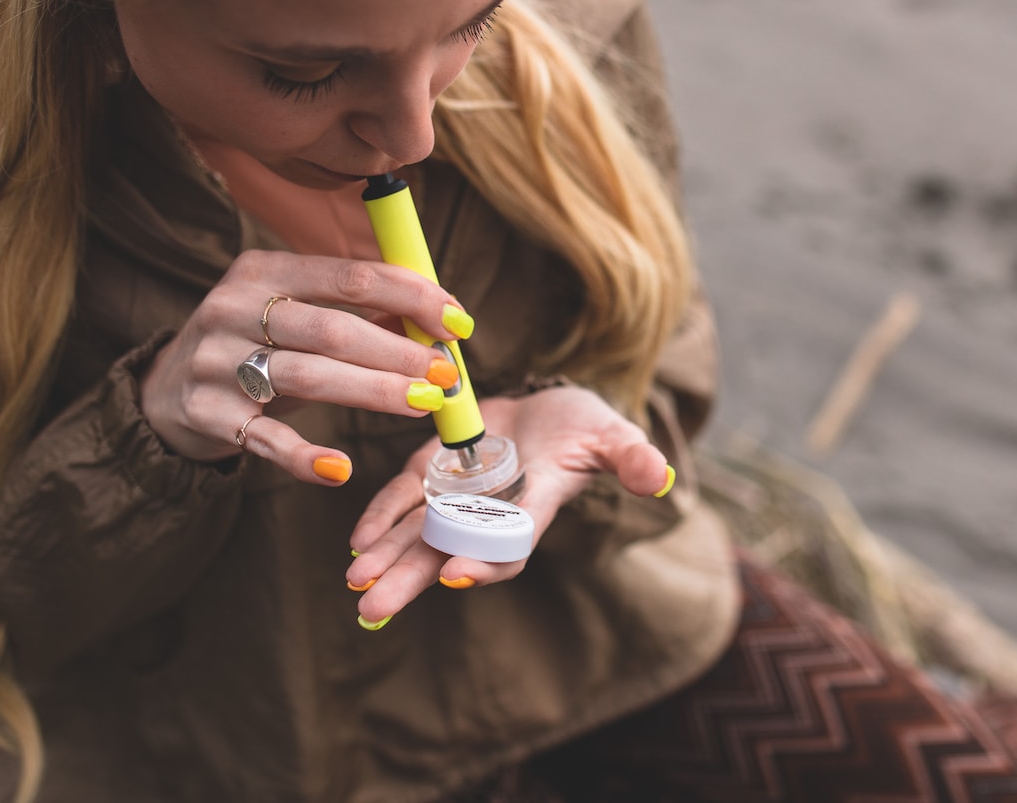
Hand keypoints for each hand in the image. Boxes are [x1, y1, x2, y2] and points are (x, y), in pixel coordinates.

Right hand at [139, 249, 469, 482]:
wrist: (165, 393)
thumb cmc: (254, 346)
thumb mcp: (295, 317)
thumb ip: (358, 313)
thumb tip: (438, 319)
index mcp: (263, 271)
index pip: (351, 277)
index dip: (412, 297)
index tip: (458, 322)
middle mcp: (234, 308)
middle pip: (334, 329)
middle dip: (400, 352)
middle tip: (447, 373)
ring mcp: (215, 362)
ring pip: (308, 377)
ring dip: (373, 392)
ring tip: (423, 405)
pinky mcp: (207, 414)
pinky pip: (264, 439)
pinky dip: (304, 457)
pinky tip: (342, 469)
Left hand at [344, 386, 673, 624]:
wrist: (548, 409)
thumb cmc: (585, 429)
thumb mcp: (613, 436)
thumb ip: (632, 457)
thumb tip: (660, 479)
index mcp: (533, 506)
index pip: (508, 542)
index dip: (485, 560)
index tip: (456, 576)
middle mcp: (489, 511)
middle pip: (446, 552)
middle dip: (410, 580)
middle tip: (374, 608)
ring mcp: (457, 494)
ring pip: (416, 534)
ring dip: (385, 558)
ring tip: (357, 584)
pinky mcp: (432, 470)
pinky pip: (402, 498)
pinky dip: (380, 517)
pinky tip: (358, 542)